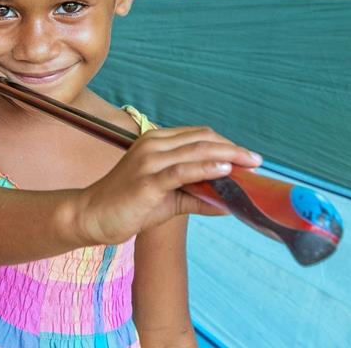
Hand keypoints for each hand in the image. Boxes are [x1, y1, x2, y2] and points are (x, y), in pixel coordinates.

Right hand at [74, 126, 261, 244]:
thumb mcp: (168, 198)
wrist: (92, 215)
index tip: (249, 158)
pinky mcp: (147, 181)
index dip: (227, 144)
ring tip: (251, 164)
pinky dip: (206, 169)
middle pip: (202, 139)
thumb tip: (229, 202)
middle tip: (258, 161)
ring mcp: (149, 161)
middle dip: (234, 149)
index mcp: (156, 142)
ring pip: (196, 151)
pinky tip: (225, 172)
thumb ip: (196, 194)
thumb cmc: (128, 205)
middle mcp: (153, 145)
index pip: (199, 136)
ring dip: (228, 156)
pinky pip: (182, 171)